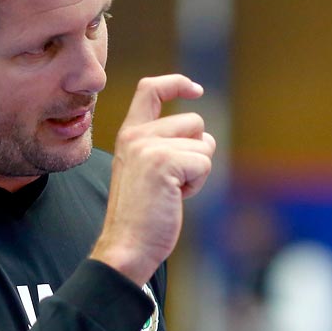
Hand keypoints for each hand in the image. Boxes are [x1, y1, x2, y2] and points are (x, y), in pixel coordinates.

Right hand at [91, 75, 214, 283]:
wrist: (127, 246)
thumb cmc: (142, 217)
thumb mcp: (147, 172)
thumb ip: (163, 147)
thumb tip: (204, 134)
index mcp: (129, 135)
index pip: (151, 90)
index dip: (177, 84)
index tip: (196, 90)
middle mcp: (136, 135)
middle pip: (194, 122)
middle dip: (197, 153)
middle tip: (173, 183)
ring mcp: (149, 146)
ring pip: (203, 144)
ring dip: (198, 171)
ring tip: (172, 192)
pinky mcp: (164, 162)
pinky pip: (204, 163)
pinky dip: (197, 184)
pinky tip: (175, 198)